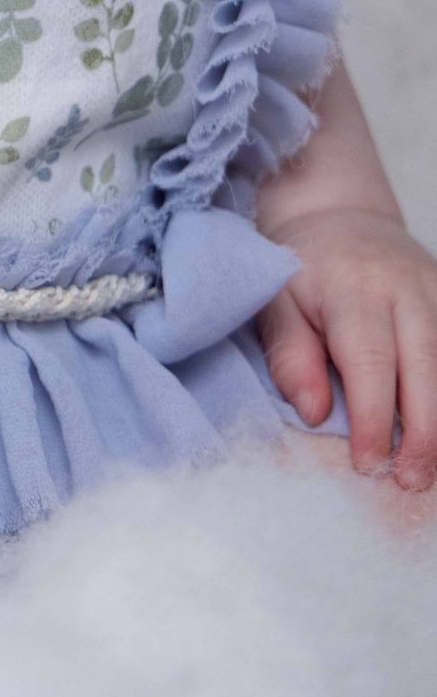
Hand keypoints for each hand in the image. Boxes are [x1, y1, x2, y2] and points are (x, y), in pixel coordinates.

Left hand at [257, 204, 436, 490]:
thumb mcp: (275, 301)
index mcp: (353, 286)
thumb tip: (314, 414)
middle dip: (424, 432)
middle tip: (411, 481)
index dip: (373, 419)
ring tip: (431, 471)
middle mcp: (405, 287)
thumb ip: (291, 355)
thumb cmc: (301, 268)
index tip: (369, 465)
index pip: (370, 360)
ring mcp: (436, 292)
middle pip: (426, 365)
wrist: (339, 214)